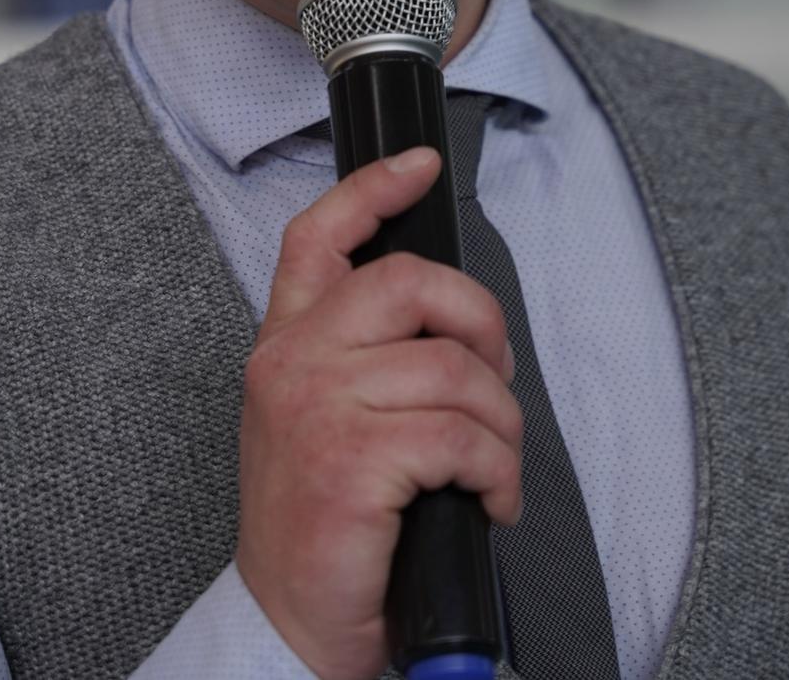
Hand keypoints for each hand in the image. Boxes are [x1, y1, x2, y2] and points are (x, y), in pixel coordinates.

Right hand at [236, 146, 521, 679]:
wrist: (289, 623)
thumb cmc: (321, 524)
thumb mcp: (318, 418)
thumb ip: (361, 357)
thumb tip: (449, 323)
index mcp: (286, 343)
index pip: (318, 236)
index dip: (373, 188)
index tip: (420, 165)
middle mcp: (294, 361)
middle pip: (411, 283)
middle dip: (483, 323)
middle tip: (495, 379)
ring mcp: (320, 407)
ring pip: (455, 371)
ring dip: (502, 426)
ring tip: (494, 468)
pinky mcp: (353, 461)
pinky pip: (464, 436)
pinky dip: (500, 471)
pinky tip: (491, 500)